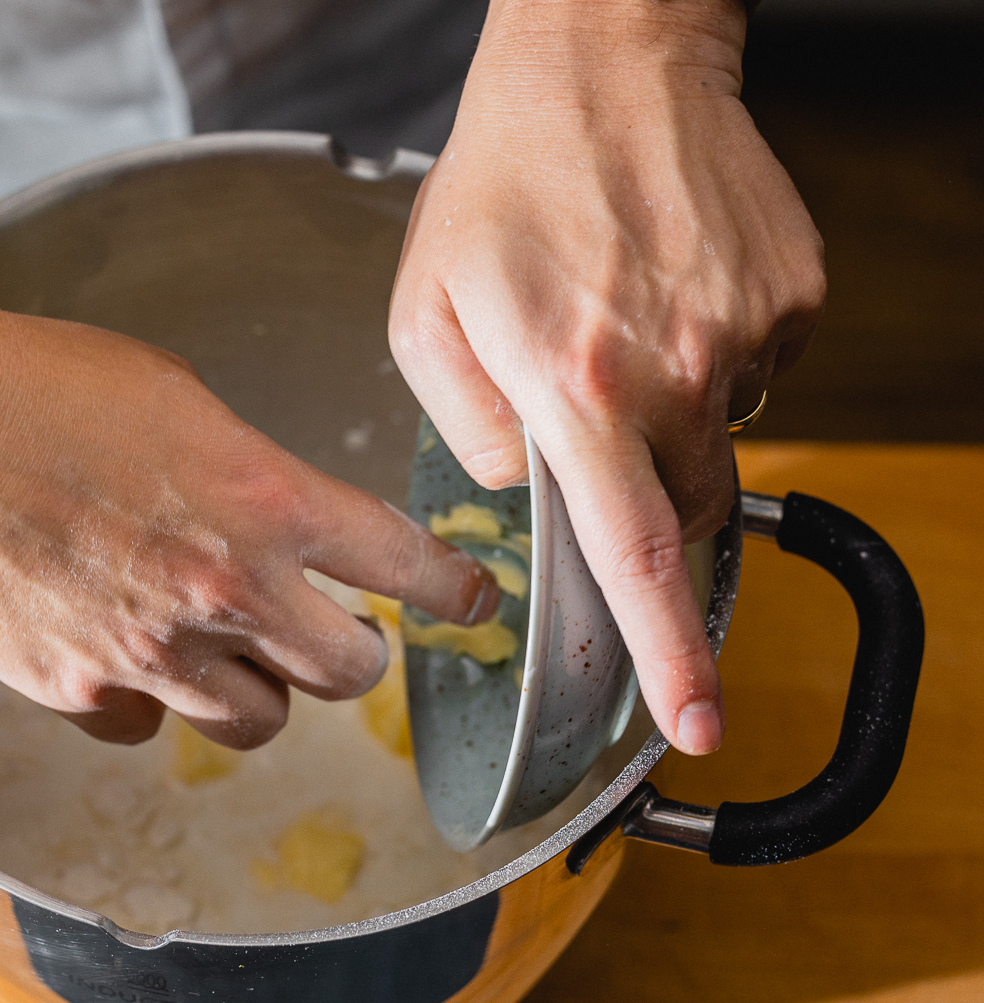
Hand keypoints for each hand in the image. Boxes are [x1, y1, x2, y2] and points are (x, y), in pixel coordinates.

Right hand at [0, 297, 499, 749]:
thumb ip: (243, 472)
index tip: (471, 602)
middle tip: (335, 633)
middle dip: (354, 655)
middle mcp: (223, 589)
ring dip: (260, 688)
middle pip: (348, 673)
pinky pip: (149, 729)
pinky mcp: (78, 691)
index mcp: (263, 498)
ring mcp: (151, 653)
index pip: (403, 566)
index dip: (454, 591)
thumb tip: (268, 518)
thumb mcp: (172, 395)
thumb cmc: (29, 383)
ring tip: (224, 647)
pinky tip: (125, 654)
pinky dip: (152, 704)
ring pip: (261, 724)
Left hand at [388, 0, 823, 753]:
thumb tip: (519, 489)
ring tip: (618, 325)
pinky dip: (706, 357)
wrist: (606, 64)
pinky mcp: (791, 294)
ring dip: (670, 415)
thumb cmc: (504, 180)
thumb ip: (464, 425)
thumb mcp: (427, 313)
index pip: (633, 557)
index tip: (695, 721)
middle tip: (603, 425)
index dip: (667, 656)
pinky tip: (660, 294)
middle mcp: (677, 371)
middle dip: (647, 506)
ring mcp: (746, 331)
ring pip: (719, 437)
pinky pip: (754, 370)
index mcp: (578, 389)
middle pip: (686, 511)